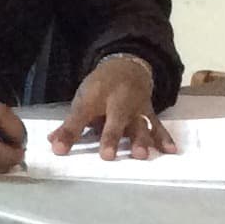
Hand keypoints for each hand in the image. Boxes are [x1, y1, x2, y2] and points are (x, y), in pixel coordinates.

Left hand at [50, 54, 175, 160]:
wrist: (128, 67)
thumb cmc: (102, 87)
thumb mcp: (84, 100)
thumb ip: (70, 125)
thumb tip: (53, 145)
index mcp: (95, 97)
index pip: (80, 115)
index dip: (69, 132)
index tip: (59, 148)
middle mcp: (117, 102)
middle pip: (114, 121)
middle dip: (111, 137)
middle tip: (107, 156)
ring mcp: (136, 108)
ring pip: (138, 125)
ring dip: (140, 140)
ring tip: (140, 155)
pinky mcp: (149, 114)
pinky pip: (157, 126)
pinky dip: (164, 138)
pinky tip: (170, 150)